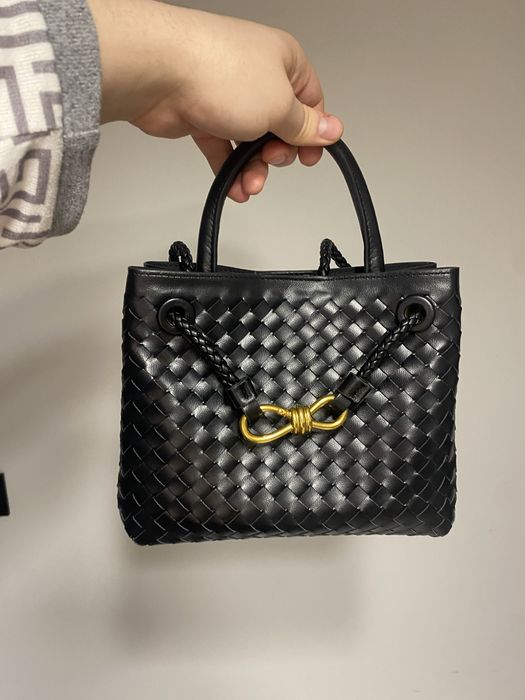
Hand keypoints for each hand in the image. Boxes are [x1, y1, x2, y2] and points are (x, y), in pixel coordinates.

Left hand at [88, 0, 343, 201]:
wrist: (160, 74)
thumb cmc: (220, 73)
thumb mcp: (280, 106)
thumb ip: (305, 125)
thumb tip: (332, 130)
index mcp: (284, 62)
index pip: (310, 101)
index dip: (313, 132)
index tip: (310, 157)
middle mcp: (256, 76)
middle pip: (280, 126)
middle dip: (278, 153)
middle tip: (272, 160)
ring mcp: (227, 95)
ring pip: (250, 141)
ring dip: (253, 168)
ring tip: (249, 183)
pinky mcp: (202, 114)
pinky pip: (223, 148)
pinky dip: (229, 168)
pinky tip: (234, 187)